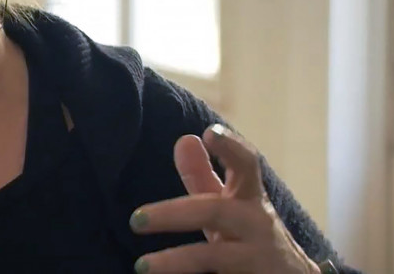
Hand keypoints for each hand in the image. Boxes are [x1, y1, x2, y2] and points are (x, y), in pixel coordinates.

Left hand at [130, 124, 319, 273]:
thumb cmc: (249, 235)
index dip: (231, 148)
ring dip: (177, 260)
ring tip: (141, 266)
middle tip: (135, 220)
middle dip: (176, 214)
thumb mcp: (228, 206)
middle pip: (217, 211)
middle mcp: (257, 226)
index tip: (209, 133)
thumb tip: (184, 139)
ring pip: (216, 257)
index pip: (246, 166)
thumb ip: (203, 177)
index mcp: (249, 200)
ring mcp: (259, 258)